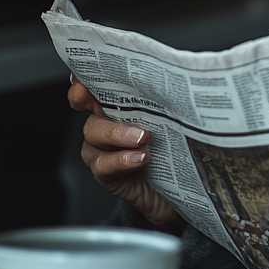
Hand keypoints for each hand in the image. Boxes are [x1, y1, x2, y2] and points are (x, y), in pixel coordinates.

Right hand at [67, 75, 183, 232]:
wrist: (176, 192)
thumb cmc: (173, 150)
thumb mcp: (172, 120)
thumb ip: (169, 101)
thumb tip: (186, 81)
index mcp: (119, 106)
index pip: (96, 88)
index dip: (84, 80)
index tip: (83, 75)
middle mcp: (105, 124)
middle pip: (89, 109)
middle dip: (97, 103)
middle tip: (125, 105)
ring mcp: (102, 150)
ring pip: (94, 135)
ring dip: (118, 134)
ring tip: (142, 138)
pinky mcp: (107, 174)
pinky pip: (103, 165)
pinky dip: (121, 160)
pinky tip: (139, 158)